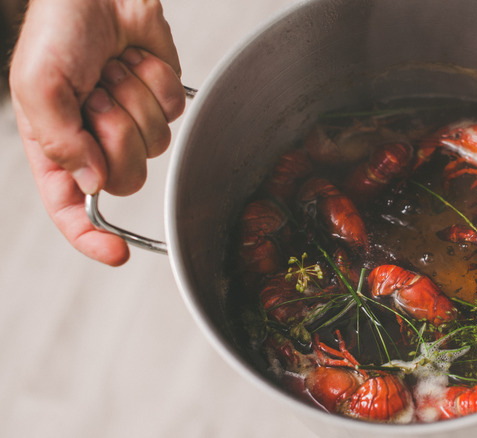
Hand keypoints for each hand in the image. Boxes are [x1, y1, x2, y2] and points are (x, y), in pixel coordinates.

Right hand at [10, 0, 184, 265]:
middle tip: (97, 95)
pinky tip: (137, 61)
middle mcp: (97, 142)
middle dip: (116, 132)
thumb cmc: (58, 31)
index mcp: (59, 147)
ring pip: (155, 143)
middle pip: (127, 178)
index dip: (91, 237)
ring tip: (112, 71)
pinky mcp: (162, 100)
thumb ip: (59, 142)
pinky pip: (174, 111)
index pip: (72, 209)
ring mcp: (134, 122)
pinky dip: (156, 82)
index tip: (115, 252)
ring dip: (134, 99)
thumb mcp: (36, 85)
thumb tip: (93, 185)